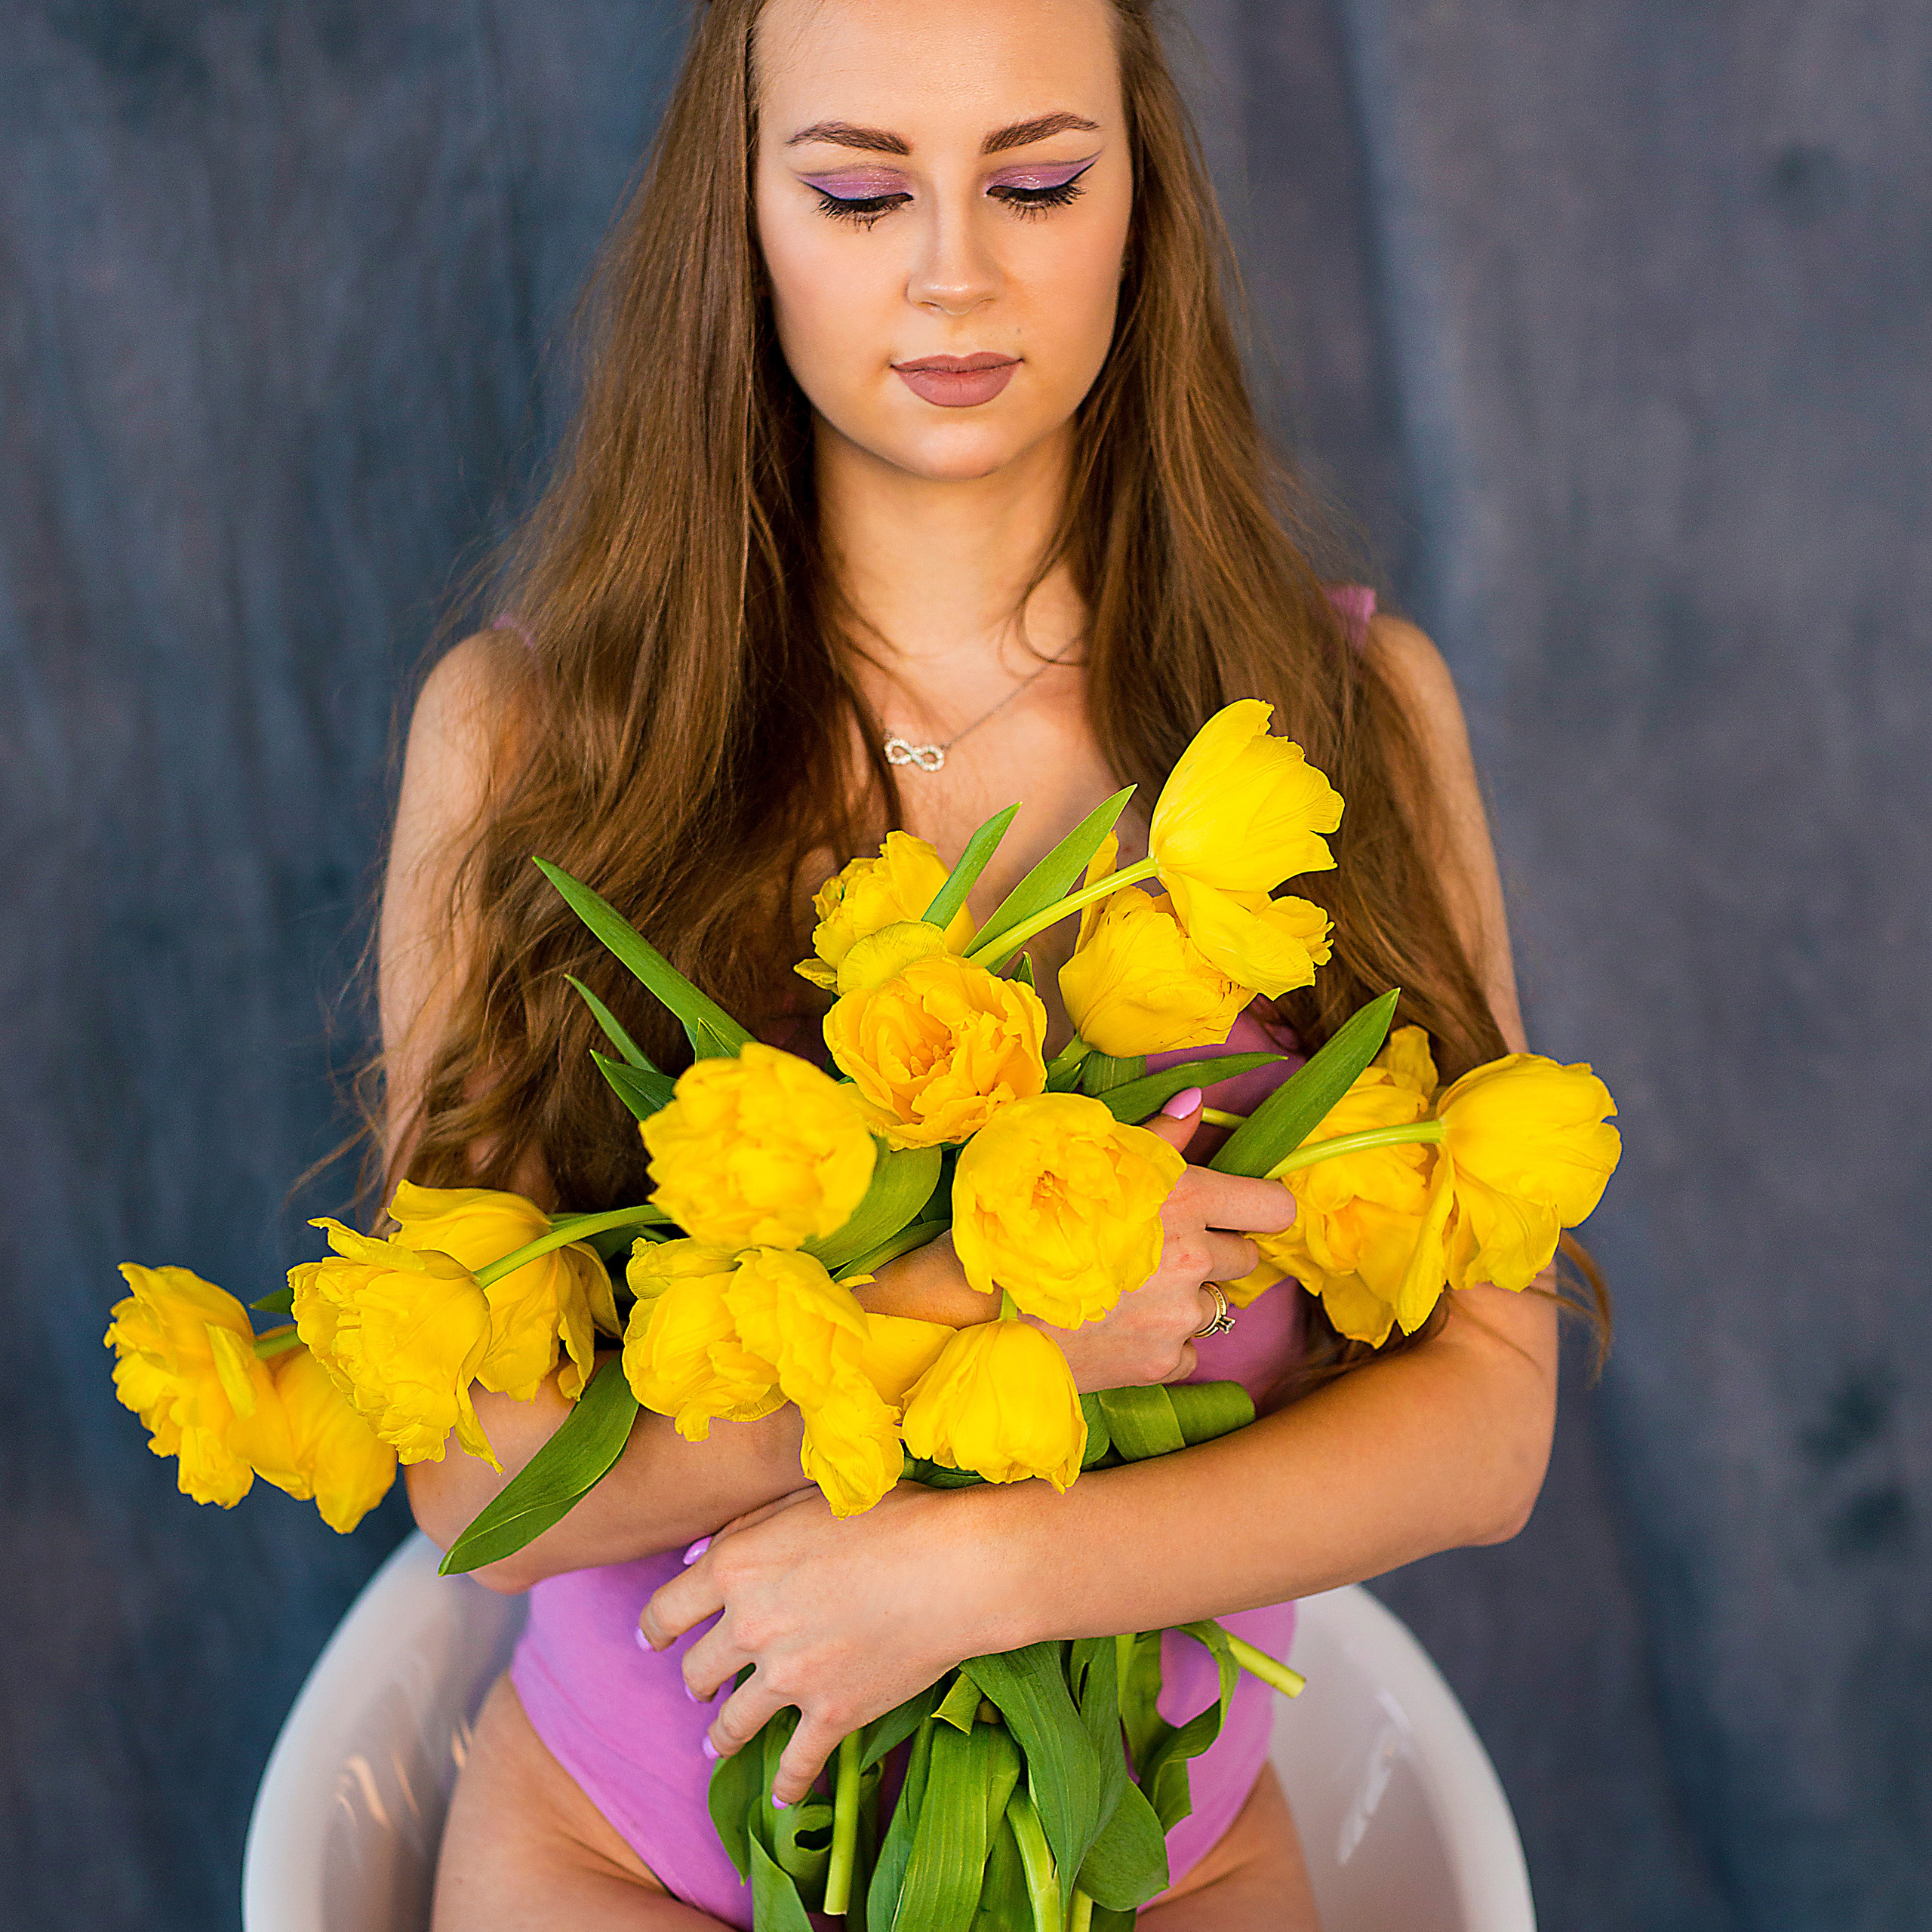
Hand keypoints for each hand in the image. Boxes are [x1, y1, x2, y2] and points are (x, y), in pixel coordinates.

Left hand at [639, 1481, 999, 1805]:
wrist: (953, 1566)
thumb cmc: (888, 1514)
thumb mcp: (805, 1499)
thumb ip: (746, 1528)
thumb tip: (698, 1560)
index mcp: (736, 1568)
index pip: (666, 1609)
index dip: (655, 1627)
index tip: (652, 1640)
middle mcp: (750, 1628)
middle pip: (695, 1670)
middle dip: (694, 1679)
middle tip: (699, 1685)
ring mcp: (789, 1678)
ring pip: (732, 1724)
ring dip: (720, 1736)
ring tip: (718, 1742)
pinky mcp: (832, 1715)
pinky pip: (796, 1764)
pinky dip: (787, 1785)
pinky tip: (783, 1796)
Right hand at [1040, 1088, 1295, 1391]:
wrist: (983, 1305)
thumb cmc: (1031, 1218)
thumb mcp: (1089, 1159)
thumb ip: (1158, 1136)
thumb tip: (1197, 1102)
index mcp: (1184, 1200)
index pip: (1274, 1207)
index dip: (1259, 1208)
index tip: (1237, 1213)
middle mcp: (1193, 1259)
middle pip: (1245, 1257)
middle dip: (1212, 1252)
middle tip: (1159, 1251)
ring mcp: (1179, 1317)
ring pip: (1213, 1305)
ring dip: (1183, 1300)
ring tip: (1127, 1291)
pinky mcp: (1162, 1363)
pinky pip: (1187, 1351)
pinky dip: (1162, 1343)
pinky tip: (1118, 1327)